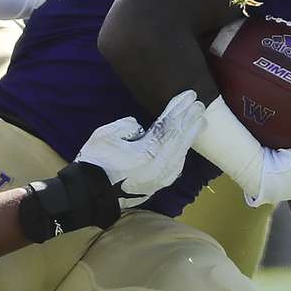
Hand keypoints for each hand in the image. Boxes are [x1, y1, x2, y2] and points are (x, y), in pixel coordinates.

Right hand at [75, 89, 205, 207]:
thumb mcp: (105, 135)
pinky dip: (182, 153)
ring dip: (189, 136)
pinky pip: (176, 167)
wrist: (90, 195)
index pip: (169, 126)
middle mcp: (158, 167)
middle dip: (190, 120)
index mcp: (146, 153)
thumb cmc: (95, 163)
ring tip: (199, 122)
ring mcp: (160, 178)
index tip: (190, 96)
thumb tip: (141, 129)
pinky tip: (185, 146)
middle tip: (200, 105)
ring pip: (180, 153)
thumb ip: (126, 125)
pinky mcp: (157, 185)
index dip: (179, 109)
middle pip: (179, 139)